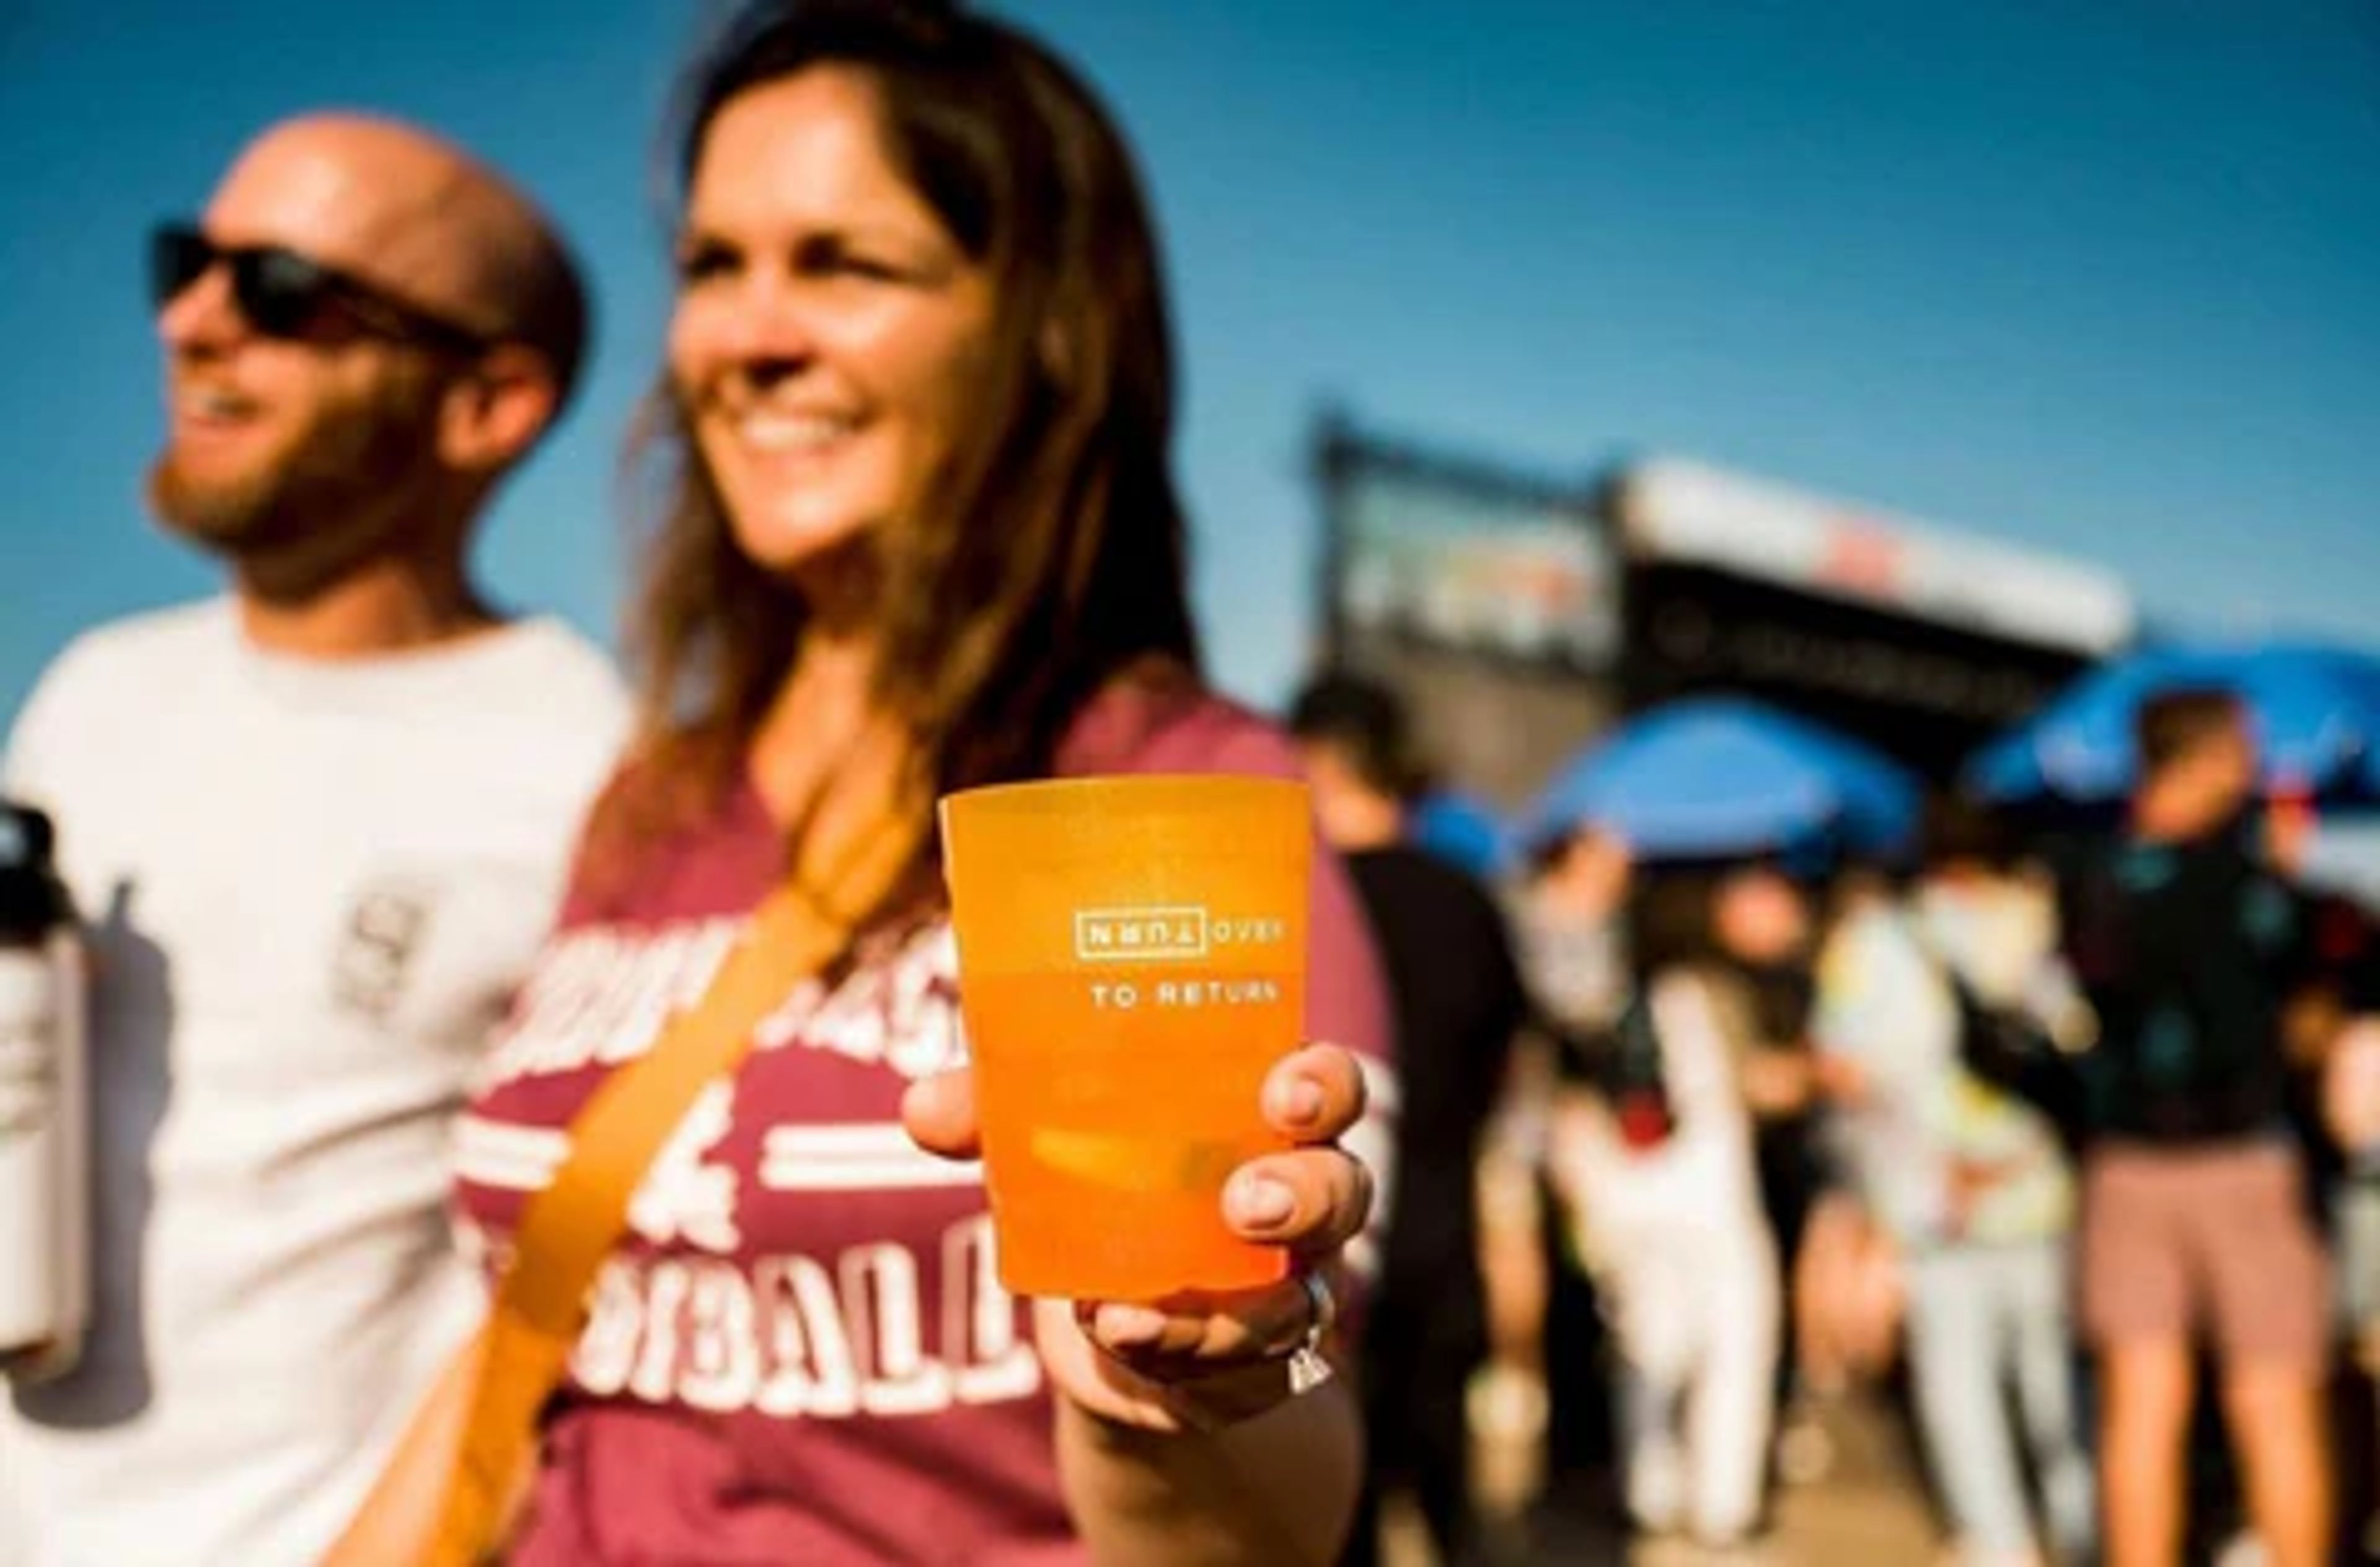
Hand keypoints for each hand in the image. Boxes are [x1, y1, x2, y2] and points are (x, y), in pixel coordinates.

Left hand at [902, 1042, 1371, 1433]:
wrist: (1114, 1325)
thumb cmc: (1103, 1191)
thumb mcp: (1051, 1143)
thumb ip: (994, 1115)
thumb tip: (920, 1107)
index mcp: (1264, 1118)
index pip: (1326, 1086)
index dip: (1321, 1084)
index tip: (1280, 1087)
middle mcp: (1298, 1199)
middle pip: (1343, 1188)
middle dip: (1305, 1194)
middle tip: (1245, 1200)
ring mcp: (1286, 1290)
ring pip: (1301, 1297)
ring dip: (1229, 1306)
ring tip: (1136, 1311)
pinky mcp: (1253, 1367)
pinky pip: (1238, 1368)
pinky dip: (1173, 1352)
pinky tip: (1118, 1337)